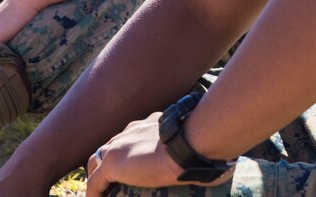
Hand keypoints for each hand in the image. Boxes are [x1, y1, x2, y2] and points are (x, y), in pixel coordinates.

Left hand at [85, 113, 233, 195]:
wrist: (189, 143)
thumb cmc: (200, 142)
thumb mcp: (196, 140)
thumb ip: (197, 147)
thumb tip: (221, 165)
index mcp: (148, 126)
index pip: (129, 139)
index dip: (126, 153)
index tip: (130, 165)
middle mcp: (131, 132)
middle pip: (109, 148)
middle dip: (107, 163)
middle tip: (110, 182)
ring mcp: (120, 146)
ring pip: (98, 162)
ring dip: (97, 177)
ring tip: (102, 193)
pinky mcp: (114, 163)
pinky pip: (95, 182)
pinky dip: (93, 193)